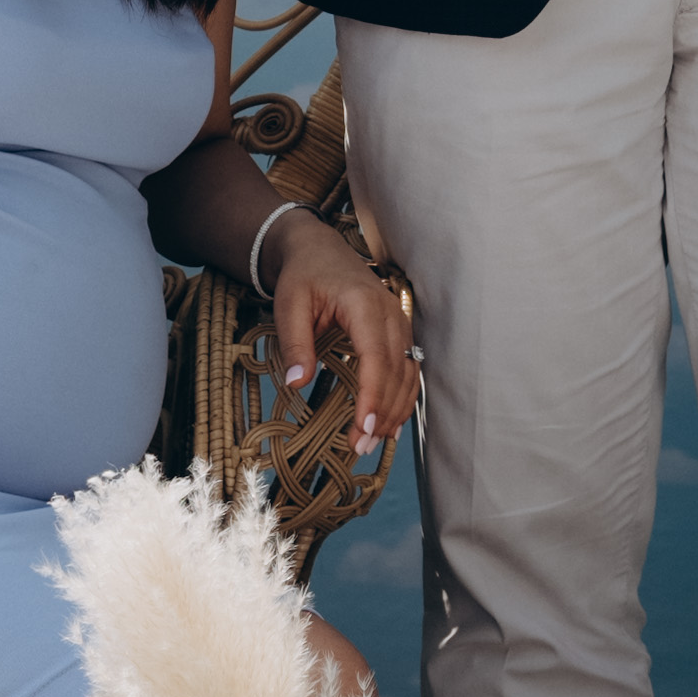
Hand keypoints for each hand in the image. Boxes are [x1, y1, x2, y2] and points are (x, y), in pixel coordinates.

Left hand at [264, 212, 422, 454]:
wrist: (317, 249)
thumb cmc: (302, 276)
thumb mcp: (288, 305)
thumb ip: (295, 344)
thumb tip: (296, 384)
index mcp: (363, 304)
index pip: (376, 357)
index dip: (373, 396)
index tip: (363, 428)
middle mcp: (389, 313)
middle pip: (396, 371)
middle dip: (382, 413)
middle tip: (360, 447)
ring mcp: (398, 321)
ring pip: (409, 373)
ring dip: (395, 410)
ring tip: (374, 443)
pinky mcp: (398, 331)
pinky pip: (409, 368)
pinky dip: (403, 397)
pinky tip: (390, 423)